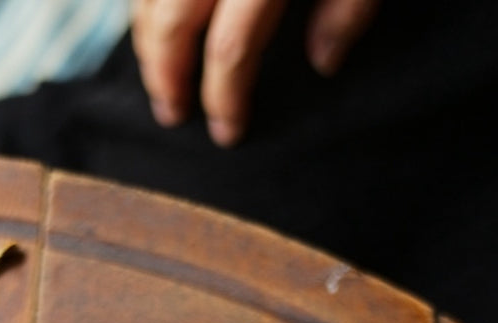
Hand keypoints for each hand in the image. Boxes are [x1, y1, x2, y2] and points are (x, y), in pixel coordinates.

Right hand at [131, 0, 381, 147]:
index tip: (228, 134)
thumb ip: (350, 9)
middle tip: (172, 114)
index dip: (226, 96)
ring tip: (159, 73)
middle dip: (166, 73)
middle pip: (173, 21)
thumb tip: (323, 64)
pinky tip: (157, 21)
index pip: (231, 47)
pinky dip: (148, 1)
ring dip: (147, 37)